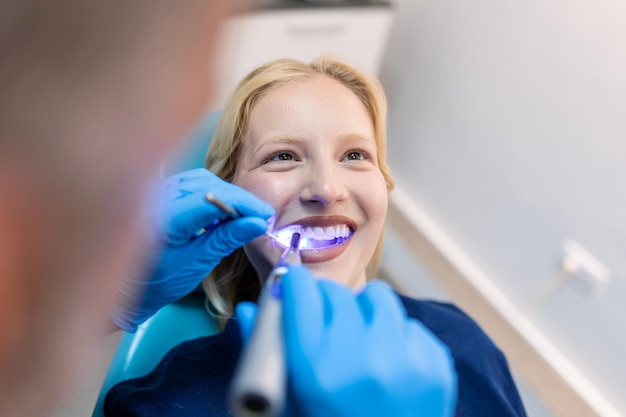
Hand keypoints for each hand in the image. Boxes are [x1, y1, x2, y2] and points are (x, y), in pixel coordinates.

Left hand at [113, 168, 273, 331]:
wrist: (126, 286)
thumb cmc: (157, 281)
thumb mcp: (196, 263)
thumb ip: (226, 239)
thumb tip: (257, 223)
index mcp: (163, 218)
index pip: (211, 198)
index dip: (243, 204)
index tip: (264, 215)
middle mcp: (154, 198)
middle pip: (207, 185)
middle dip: (237, 199)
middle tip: (259, 217)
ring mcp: (153, 192)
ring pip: (200, 181)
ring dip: (225, 196)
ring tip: (242, 216)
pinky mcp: (156, 193)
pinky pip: (189, 184)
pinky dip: (210, 195)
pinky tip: (220, 213)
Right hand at [279, 266, 457, 416]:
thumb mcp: (285, 407)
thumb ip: (264, 356)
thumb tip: (247, 309)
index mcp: (315, 370)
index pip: (301, 293)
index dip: (294, 285)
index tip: (293, 286)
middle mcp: (362, 359)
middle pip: (337, 293)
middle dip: (325, 303)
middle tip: (325, 326)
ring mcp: (405, 360)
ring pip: (378, 298)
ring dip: (364, 312)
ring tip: (360, 341)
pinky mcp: (435, 364)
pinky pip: (409, 324)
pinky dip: (395, 337)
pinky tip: (389, 368)